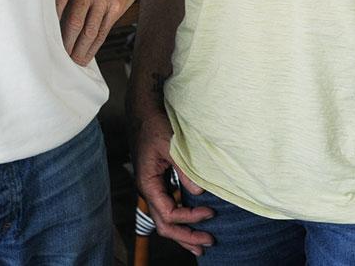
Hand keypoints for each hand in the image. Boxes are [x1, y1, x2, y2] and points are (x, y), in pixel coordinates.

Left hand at [55, 0, 151, 64]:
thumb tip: (49, 17)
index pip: (57, 6)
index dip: (51, 27)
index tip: (45, 40)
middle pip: (73, 23)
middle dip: (65, 44)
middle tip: (58, 57)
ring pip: (89, 31)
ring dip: (80, 50)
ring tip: (73, 61)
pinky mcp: (117, 6)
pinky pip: (103, 30)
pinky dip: (94, 45)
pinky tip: (88, 53)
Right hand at [134, 109, 212, 254]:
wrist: (144, 110)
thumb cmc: (154, 125)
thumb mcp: (171, 145)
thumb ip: (184, 170)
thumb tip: (199, 192)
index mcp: (148, 183)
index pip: (169, 214)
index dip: (190, 218)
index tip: (210, 212)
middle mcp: (149, 190)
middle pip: (164, 224)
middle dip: (185, 237)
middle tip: (208, 243)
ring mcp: (154, 187)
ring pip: (165, 219)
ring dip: (183, 232)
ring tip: (200, 244)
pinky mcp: (159, 181)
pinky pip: (168, 207)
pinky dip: (181, 218)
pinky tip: (193, 221)